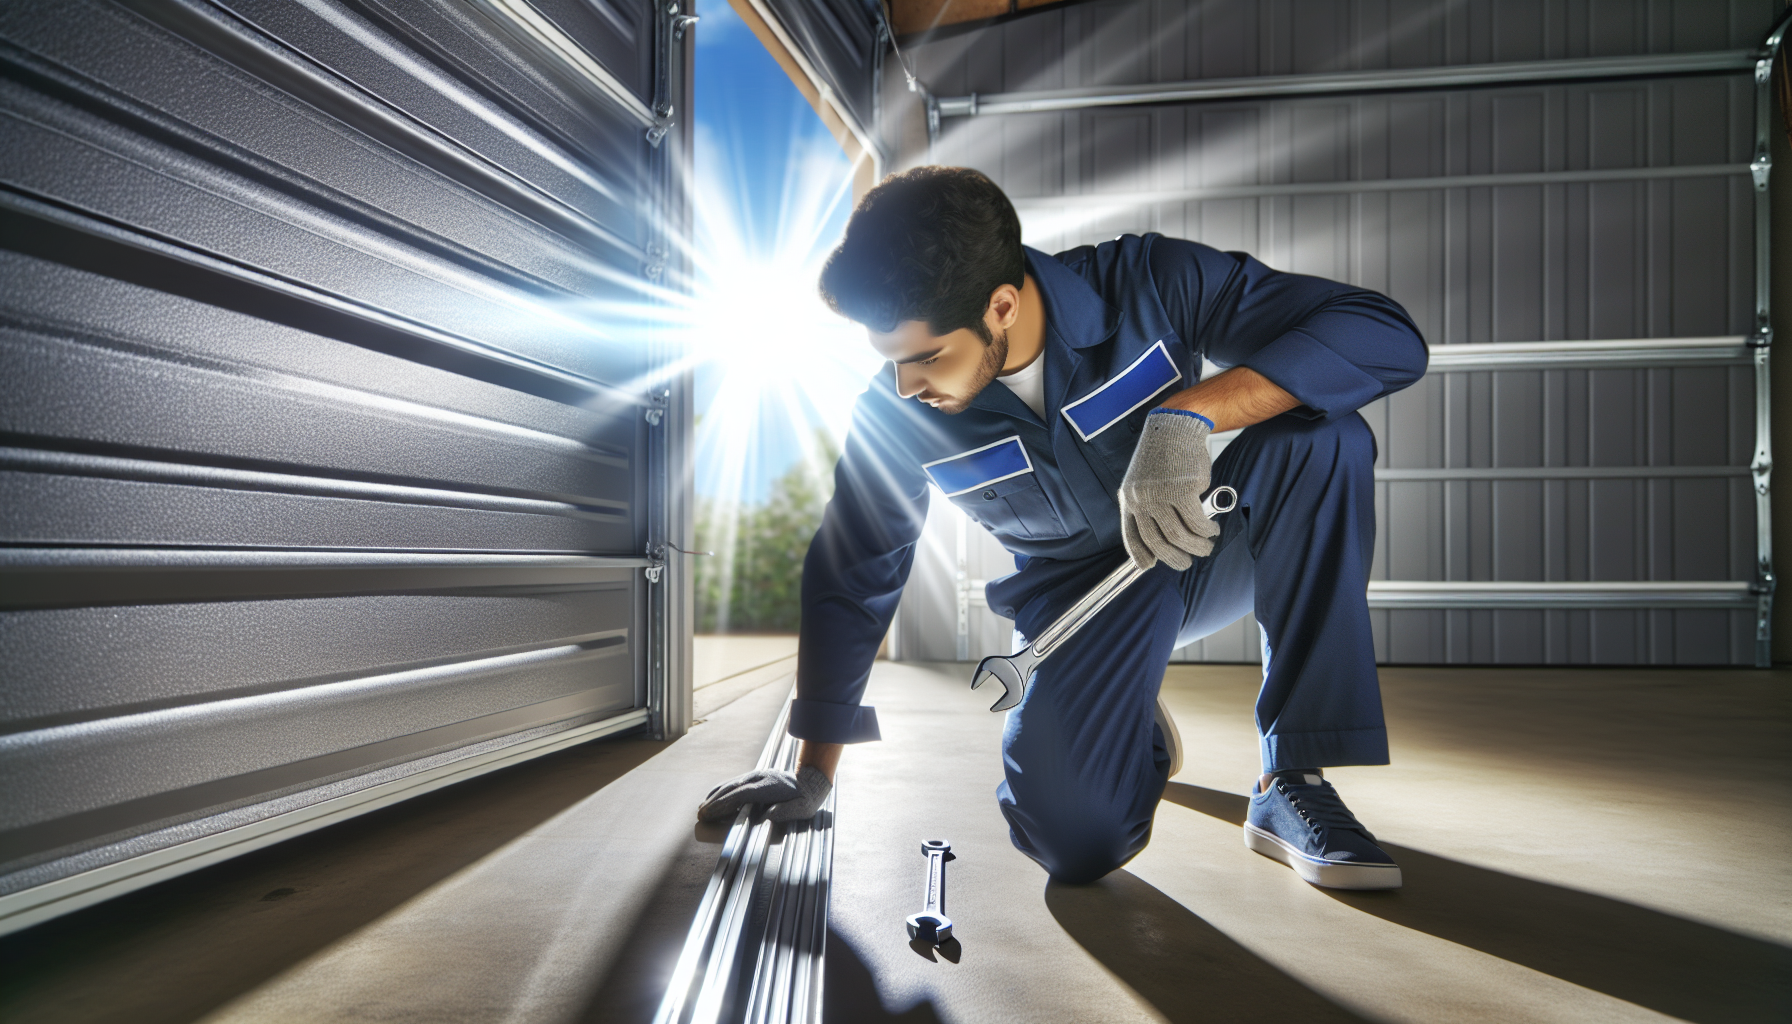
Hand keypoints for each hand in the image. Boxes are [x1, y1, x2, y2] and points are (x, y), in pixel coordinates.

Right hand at [696, 764, 831, 822]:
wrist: (810, 780)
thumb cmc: (806, 800)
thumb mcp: (802, 809)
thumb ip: (785, 812)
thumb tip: (767, 817)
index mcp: (770, 786)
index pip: (742, 794)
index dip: (725, 803)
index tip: (711, 812)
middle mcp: (760, 777)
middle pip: (732, 789)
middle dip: (715, 802)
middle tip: (700, 815)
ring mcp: (756, 775)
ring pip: (731, 784)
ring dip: (715, 796)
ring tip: (701, 809)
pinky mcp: (754, 776)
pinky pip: (734, 782)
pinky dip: (721, 790)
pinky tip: (711, 797)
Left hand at [1119, 409, 1219, 570]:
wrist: (1174, 428)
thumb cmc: (1162, 457)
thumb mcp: (1143, 483)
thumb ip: (1146, 507)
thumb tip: (1157, 539)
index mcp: (1129, 499)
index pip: (1132, 536)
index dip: (1140, 556)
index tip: (1150, 566)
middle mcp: (1141, 499)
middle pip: (1158, 541)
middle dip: (1174, 558)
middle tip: (1187, 562)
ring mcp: (1161, 494)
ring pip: (1179, 535)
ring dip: (1196, 546)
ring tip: (1206, 547)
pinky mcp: (1183, 489)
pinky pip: (1196, 521)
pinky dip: (1206, 530)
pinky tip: (1212, 530)